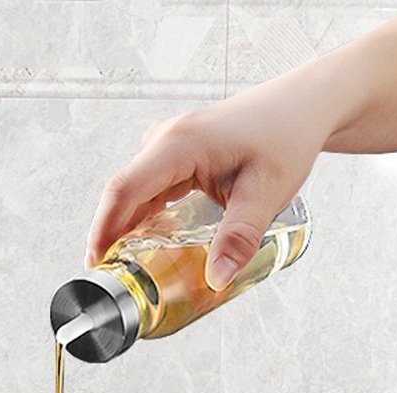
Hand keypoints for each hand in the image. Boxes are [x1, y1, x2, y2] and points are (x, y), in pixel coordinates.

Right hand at [86, 80, 334, 289]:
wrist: (301, 107)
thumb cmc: (285, 137)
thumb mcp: (267, 193)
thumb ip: (240, 237)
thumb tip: (216, 280)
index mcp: (179, 144)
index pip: (124, 190)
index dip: (103, 230)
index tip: (95, 264)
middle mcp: (165, 141)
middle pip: (122, 194)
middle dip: (110, 237)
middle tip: (114, 281)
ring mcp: (167, 146)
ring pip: (133, 194)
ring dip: (126, 230)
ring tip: (127, 270)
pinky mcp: (174, 156)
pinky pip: (148, 190)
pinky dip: (142, 218)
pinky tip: (147, 245)